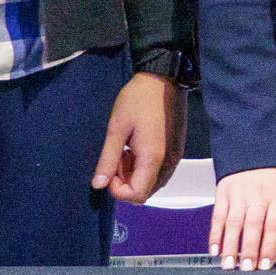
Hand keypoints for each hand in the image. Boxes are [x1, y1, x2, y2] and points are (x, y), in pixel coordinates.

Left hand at [91, 72, 179, 203]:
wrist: (164, 78)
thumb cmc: (139, 99)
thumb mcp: (116, 128)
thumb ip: (107, 159)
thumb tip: (98, 184)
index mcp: (153, 158)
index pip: (137, 195)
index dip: (118, 191)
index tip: (109, 171)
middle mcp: (168, 162)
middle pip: (146, 192)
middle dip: (126, 182)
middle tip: (116, 159)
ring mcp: (176, 155)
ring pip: (153, 182)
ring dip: (135, 175)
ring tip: (126, 151)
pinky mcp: (177, 148)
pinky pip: (161, 170)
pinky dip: (146, 167)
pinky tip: (137, 147)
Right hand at [210, 166, 275, 270]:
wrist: (260, 154)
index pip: (274, 226)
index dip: (269, 247)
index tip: (264, 265)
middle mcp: (258, 196)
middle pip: (253, 225)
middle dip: (248, 249)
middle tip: (246, 269)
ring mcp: (239, 194)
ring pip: (233, 222)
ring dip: (229, 245)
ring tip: (228, 265)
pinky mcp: (224, 193)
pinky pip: (217, 216)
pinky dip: (215, 234)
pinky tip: (215, 249)